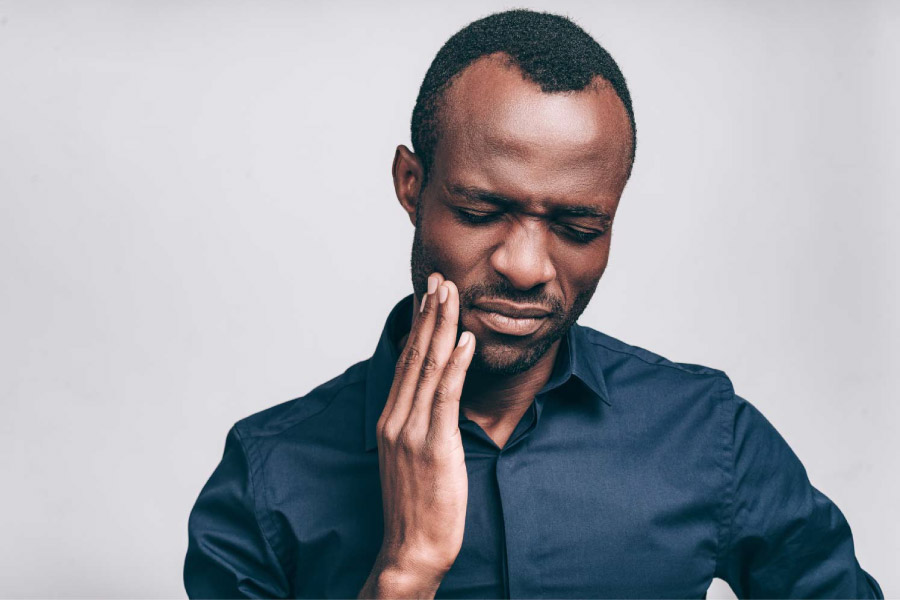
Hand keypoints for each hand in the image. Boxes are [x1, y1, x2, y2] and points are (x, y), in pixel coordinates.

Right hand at [360, 273, 475, 598]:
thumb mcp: (411, 458)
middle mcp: (396, 419)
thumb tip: (438, 398)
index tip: (428, 296)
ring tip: (451, 294)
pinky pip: (445, 396)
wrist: (411, 549)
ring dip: (441, 327)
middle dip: (429, 314)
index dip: (418, 326)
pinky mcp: (433, 446)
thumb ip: (420, 425)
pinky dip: (456, 364)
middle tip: (440, 279)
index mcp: (391, 420)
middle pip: (414, 355)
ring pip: (428, 367)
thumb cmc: (417, 507)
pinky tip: (466, 340)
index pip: (405, 361)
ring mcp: (412, 431)